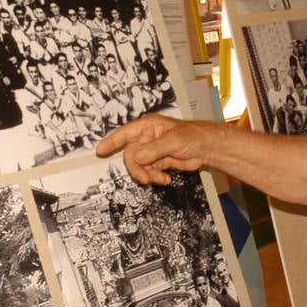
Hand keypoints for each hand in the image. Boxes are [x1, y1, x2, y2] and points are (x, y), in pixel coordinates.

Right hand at [95, 113, 211, 184]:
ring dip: (147, 175)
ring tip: (160, 179)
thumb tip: (136, 157)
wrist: (206, 148)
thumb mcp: (173, 141)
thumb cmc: (193, 135)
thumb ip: (153, 149)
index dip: (111, 142)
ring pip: (139, 166)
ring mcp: (152, 151)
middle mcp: (147, 138)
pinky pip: (149, 172)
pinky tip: (165, 179)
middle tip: (145, 178)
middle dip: (137, 168)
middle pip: (131, 155)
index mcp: (148, 126)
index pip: (125, 133)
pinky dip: (155, 178)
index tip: (100, 150)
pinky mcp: (159, 162)